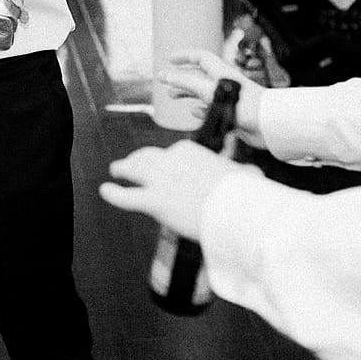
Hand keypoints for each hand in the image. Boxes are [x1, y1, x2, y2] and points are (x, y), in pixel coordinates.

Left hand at [100, 140, 246, 238]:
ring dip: (121, 170)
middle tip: (130, 164)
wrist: (237, 209)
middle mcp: (170, 160)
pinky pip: (125, 197)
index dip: (166, 162)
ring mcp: (160, 180)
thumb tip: (255, 174)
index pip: (171, 153)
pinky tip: (105, 190)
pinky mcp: (153, 202)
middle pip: (146, 157)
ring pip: (132, 170)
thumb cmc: (244, 194)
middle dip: (137, 160)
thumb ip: (243, 172)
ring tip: (115, 171)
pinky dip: (112, 193)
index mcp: (189, 150)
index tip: (166, 167)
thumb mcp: (245, 176)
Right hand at [159, 50, 265, 148]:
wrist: (266, 124)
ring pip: (202, 93)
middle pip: (198, 76)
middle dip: (181, 77)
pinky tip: (195, 111)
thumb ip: (186, 83)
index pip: (200, 57)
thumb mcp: (208, 90)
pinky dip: (201, 110)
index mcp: (220, 72)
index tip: (170, 59)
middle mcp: (224, 83)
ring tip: (172, 96)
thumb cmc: (244, 104)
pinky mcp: (231, 114)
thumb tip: (166, 75)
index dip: (184, 56)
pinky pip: (212, 109)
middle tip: (166, 82)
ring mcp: (228, 99)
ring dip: (187, 93)